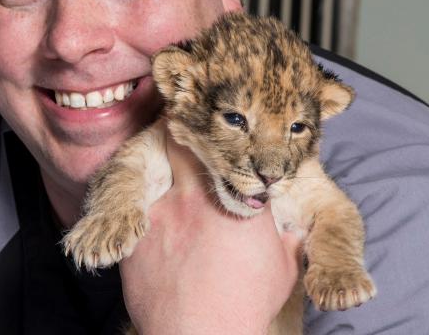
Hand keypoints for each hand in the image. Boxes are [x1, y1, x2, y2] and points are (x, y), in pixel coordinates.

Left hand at [120, 135, 300, 334]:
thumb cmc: (244, 305)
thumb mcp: (281, 269)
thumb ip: (286, 241)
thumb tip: (294, 231)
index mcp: (241, 201)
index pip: (235, 153)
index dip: (228, 140)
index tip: (222, 132)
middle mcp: (201, 197)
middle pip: (187, 141)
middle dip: (185, 131)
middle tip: (181, 123)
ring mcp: (166, 211)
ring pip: (155, 161)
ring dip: (158, 154)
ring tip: (155, 146)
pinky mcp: (140, 232)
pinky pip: (133, 198)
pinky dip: (138, 193)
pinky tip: (134, 193)